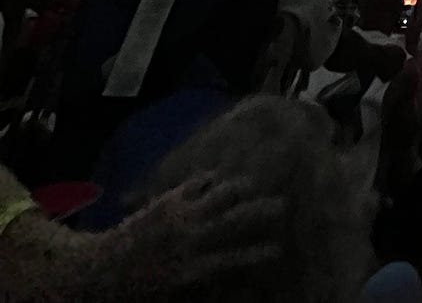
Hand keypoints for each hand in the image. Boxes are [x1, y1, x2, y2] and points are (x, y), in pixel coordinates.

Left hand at [100, 175, 284, 295]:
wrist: (95, 273)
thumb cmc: (131, 294)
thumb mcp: (166, 297)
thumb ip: (195, 287)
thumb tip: (219, 285)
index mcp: (190, 269)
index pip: (231, 259)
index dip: (256, 253)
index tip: (277, 249)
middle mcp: (189, 240)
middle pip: (232, 222)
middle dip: (259, 212)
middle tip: (282, 205)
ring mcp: (177, 217)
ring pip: (216, 196)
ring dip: (237, 188)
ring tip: (253, 183)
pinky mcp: (164, 202)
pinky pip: (191, 185)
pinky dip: (207, 179)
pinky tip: (217, 174)